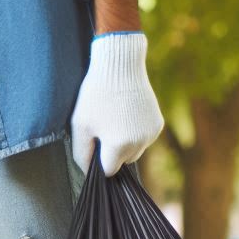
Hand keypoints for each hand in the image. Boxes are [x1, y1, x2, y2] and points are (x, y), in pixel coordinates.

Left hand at [70, 32, 163, 176]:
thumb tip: (87, 171)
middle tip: (103, 128)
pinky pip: (144, 140)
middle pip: (122, 163)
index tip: (94, 145)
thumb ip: (81, 154)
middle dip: (111, 153)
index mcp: (118, 146)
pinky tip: (126, 115)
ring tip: (114, 120)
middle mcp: (139, 143)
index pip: (108, 171)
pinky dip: (135, 134)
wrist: (121, 66)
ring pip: (134, 152)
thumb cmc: (95, 95)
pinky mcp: (158, 125)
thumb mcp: (80, 125)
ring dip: (124, 144)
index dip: (98, 161)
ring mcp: (151, 134)